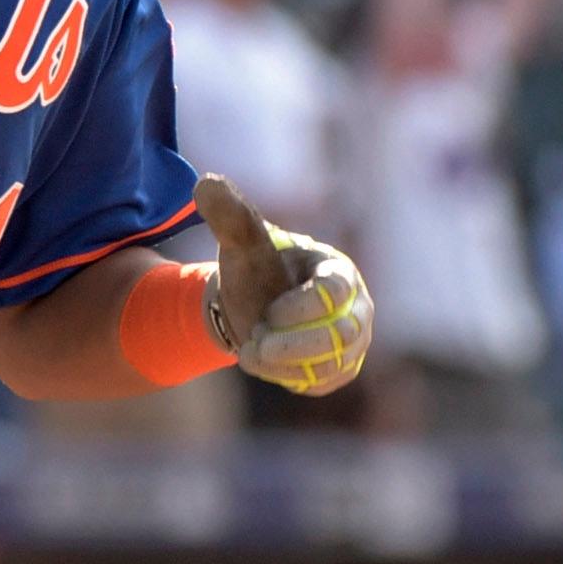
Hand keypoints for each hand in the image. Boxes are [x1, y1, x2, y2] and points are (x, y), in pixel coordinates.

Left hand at [198, 172, 371, 396]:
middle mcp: (357, 307)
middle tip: (254, 341)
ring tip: (252, 350)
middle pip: (341, 336)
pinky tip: (263, 362)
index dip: (297, 309)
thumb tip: (205, 182)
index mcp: (339, 270)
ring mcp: (354, 341)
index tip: (267, 312)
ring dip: (284, 363)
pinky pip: (324, 382)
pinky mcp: (341, 368)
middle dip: (291, 344)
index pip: (335, 294)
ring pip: (332, 364)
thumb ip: (230, 216)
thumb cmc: (253, 269)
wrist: (253, 306)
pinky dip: (288, 378)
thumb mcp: (241, 242)